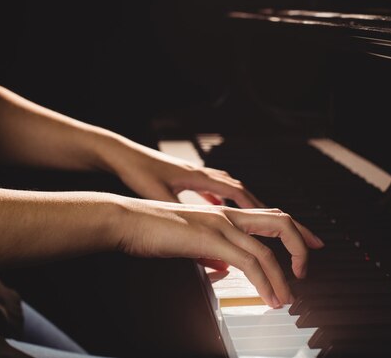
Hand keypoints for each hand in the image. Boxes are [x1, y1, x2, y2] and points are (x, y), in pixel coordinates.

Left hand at [103, 138, 263, 207]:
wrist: (119, 154)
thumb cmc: (137, 171)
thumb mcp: (159, 196)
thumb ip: (182, 215)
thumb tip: (196, 235)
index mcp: (198, 176)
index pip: (236, 192)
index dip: (254, 208)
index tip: (270, 221)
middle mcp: (200, 172)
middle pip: (237, 187)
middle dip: (255, 204)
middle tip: (271, 220)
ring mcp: (192, 173)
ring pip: (225, 186)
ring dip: (240, 200)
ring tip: (250, 216)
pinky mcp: (182, 177)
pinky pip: (209, 187)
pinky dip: (219, 198)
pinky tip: (217, 208)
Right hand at [115, 199, 324, 306]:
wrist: (125, 219)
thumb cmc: (151, 229)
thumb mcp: (189, 239)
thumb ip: (212, 250)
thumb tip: (225, 265)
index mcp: (223, 213)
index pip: (270, 215)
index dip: (296, 229)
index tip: (310, 245)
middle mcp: (227, 214)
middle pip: (281, 222)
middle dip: (302, 244)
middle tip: (308, 269)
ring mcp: (220, 224)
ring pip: (267, 248)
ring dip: (283, 277)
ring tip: (287, 298)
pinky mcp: (210, 239)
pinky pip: (249, 262)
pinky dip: (264, 282)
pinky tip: (268, 296)